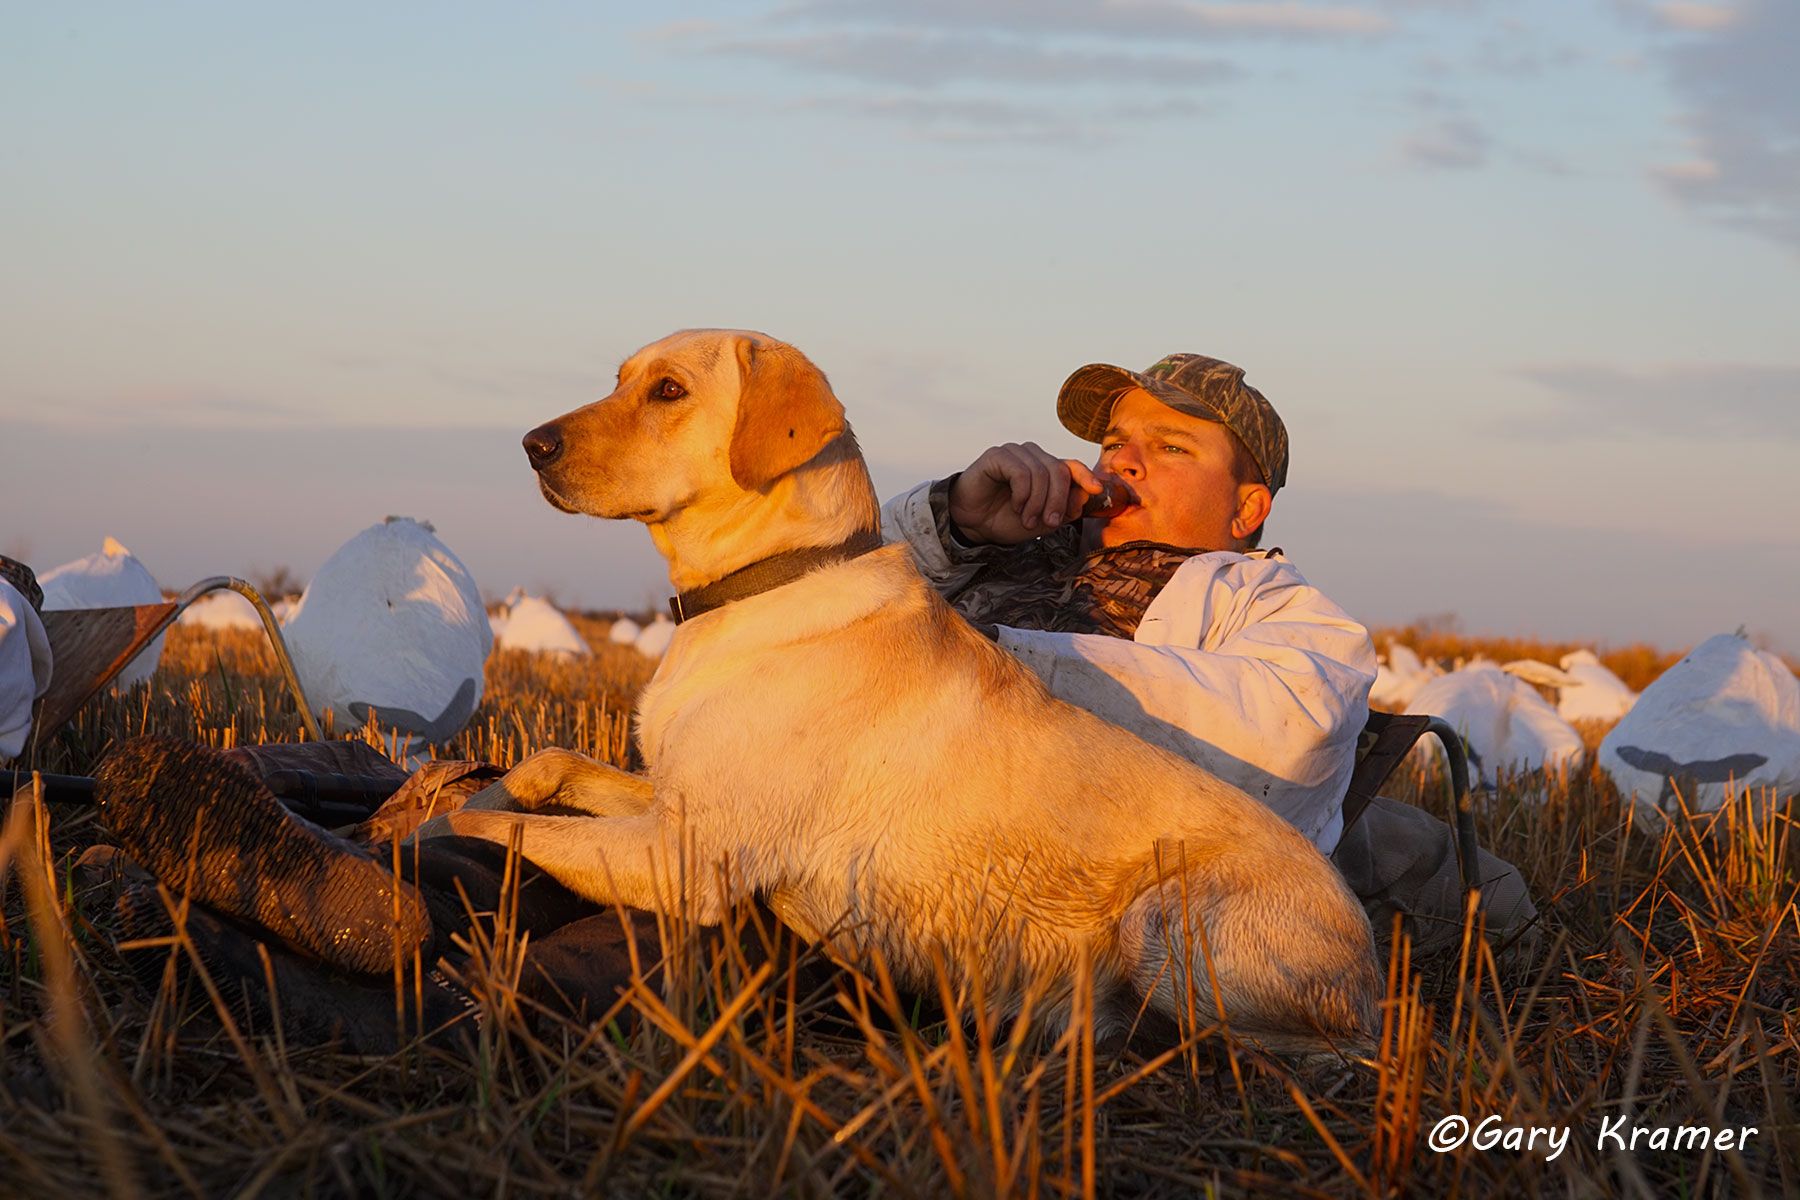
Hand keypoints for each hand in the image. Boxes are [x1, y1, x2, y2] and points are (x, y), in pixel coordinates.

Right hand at [948, 442, 1106, 544]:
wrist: (973, 524)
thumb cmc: (1006, 519)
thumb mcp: (1042, 521)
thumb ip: (1064, 509)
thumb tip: (1085, 495)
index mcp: (1046, 468)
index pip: (1072, 465)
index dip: (1086, 476)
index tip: (1096, 490)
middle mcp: (1033, 456)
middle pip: (1060, 471)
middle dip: (1058, 501)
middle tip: (1049, 523)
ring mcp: (1015, 452)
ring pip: (1042, 473)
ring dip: (1037, 502)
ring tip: (1027, 519)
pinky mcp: (998, 455)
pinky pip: (1021, 472)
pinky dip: (1022, 494)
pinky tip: (1015, 506)